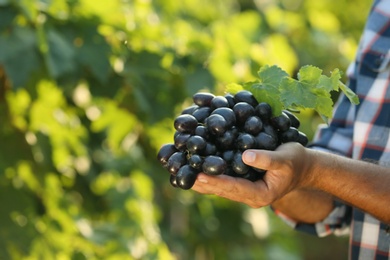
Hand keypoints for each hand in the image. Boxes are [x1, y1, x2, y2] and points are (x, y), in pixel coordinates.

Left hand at [192, 142, 313, 207]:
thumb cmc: (296, 162)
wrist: (302, 167)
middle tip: (181, 173)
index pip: (233, 188)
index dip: (215, 181)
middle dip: (201, 182)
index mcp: (260, 195)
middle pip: (221, 189)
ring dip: (201, 179)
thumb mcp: (286, 159)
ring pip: (219, 186)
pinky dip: (209, 173)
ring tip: (181, 170)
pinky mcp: (241, 183)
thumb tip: (246, 156)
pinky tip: (194, 166)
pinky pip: (222, 180)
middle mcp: (249, 196)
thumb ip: (268, 159)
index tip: (197, 176)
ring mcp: (244, 191)